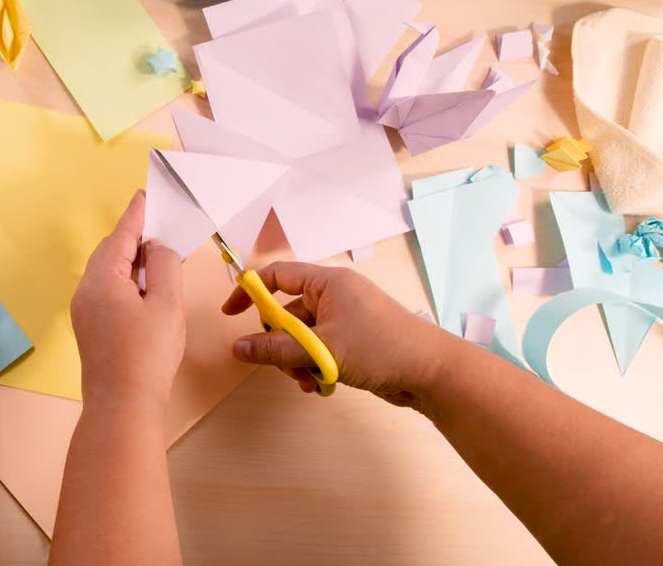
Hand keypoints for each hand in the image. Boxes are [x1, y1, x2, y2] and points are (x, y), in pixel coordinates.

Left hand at [71, 190, 184, 410]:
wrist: (123, 405)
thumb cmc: (148, 354)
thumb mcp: (166, 303)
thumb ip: (163, 264)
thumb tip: (155, 246)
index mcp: (103, 279)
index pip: (121, 235)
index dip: (137, 214)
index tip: (145, 195)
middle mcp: (86, 290)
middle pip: (110, 251)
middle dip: (134, 237)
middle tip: (161, 229)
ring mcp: (84, 310)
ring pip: (107, 272)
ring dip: (130, 261)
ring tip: (158, 258)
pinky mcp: (89, 327)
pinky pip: (105, 290)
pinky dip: (125, 280)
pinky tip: (144, 289)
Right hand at [225, 261, 463, 409]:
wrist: (432, 373)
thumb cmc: (382, 348)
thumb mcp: (321, 350)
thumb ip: (276, 349)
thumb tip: (239, 348)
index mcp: (328, 283)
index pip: (276, 275)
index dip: (250, 292)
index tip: (230, 313)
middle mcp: (335, 296)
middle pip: (287, 313)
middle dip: (279, 342)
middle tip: (282, 364)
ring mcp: (346, 319)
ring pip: (302, 337)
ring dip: (297, 361)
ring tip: (308, 381)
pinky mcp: (353, 342)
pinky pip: (319, 350)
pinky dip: (314, 367)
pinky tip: (320, 386)